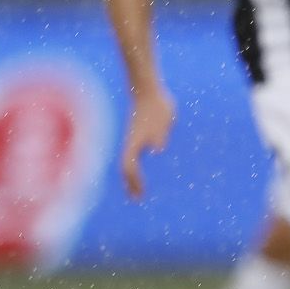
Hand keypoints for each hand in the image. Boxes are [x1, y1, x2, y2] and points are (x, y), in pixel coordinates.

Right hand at [119, 80, 175, 199]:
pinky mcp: (142, 134)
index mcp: (134, 143)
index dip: (133, 181)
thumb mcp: (162, 124)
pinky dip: (141, 164)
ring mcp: (136, 139)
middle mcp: (132, 143)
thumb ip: (159, 137)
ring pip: (132, 161)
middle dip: (131, 183)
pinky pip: (139, 153)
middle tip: (136, 198)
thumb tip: (158, 150)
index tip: (140, 193)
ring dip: (134, 175)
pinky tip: (151, 168)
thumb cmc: (156, 108)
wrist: (149, 90)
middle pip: (127, 167)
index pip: (129, 166)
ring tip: (140, 189)